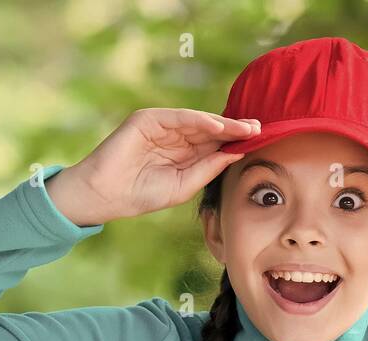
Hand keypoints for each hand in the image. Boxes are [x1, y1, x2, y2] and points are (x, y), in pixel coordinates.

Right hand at [46, 109, 261, 224]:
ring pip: (198, 121)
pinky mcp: (148, 120)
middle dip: (235, 128)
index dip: (236, 142)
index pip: (215, 144)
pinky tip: (218, 127)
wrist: (107, 196)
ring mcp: (162, 126)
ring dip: (222, 124)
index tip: (260, 142)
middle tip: (260, 128)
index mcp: (184, 154)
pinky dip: (199, 120)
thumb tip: (235, 155)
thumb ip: (208, 169)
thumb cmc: (142, 195)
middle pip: (211, 129)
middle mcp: (175, 137)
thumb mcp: (183, 186)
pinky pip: (178, 117)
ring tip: (244, 128)